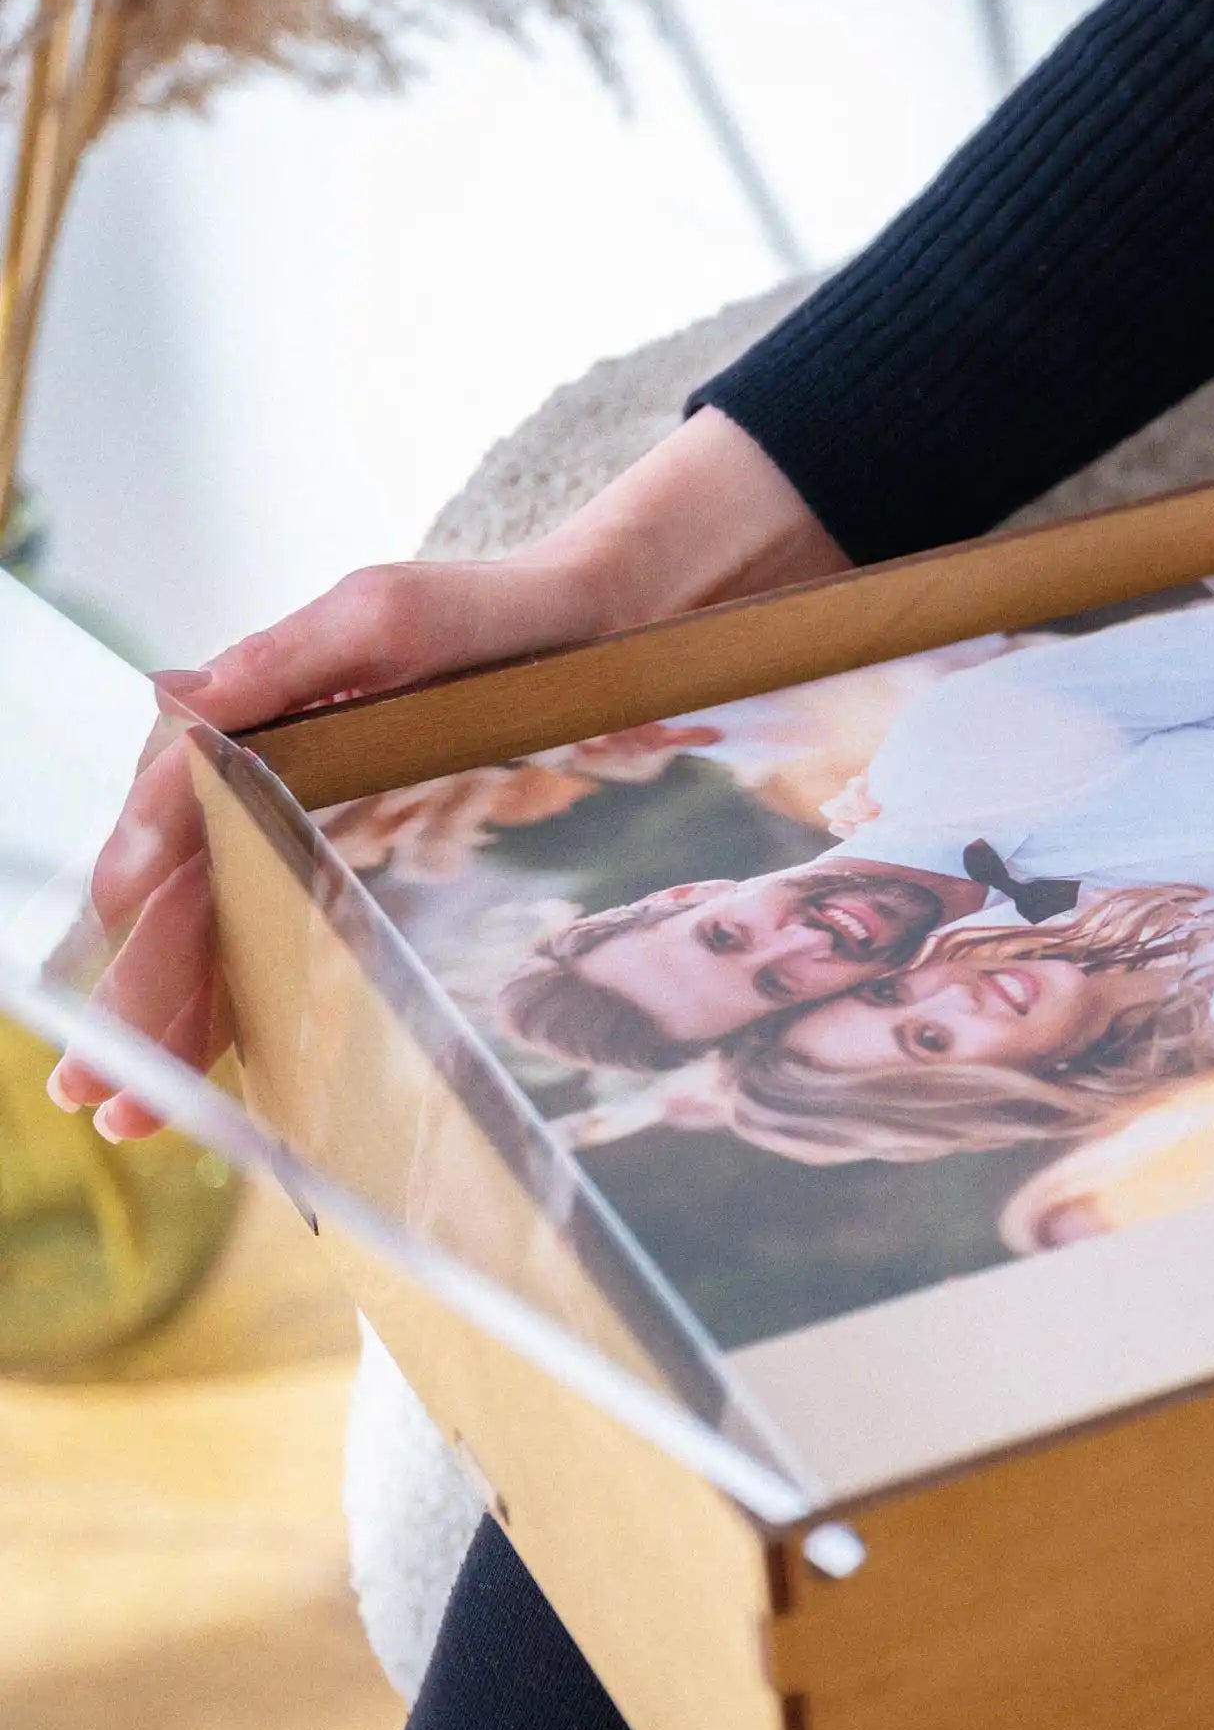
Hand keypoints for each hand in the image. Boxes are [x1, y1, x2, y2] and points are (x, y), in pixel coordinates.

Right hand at [48, 408, 847, 1137]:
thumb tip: (178, 707)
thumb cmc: (492, 613)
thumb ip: (285, 659)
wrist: (597, 628)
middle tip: (100, 1098)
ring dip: (192, 1023)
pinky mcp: (382, 858)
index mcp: (255, 736)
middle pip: (193, 907)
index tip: (103, 1004)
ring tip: (145, 1116)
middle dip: (143, 1001)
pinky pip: (310, 938)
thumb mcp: (388, 616)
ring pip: (239, 936)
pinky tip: (244, 1075)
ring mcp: (326, 830)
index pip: (171, 842)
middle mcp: (275, 790)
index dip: (136, 927)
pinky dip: (273, 1003)